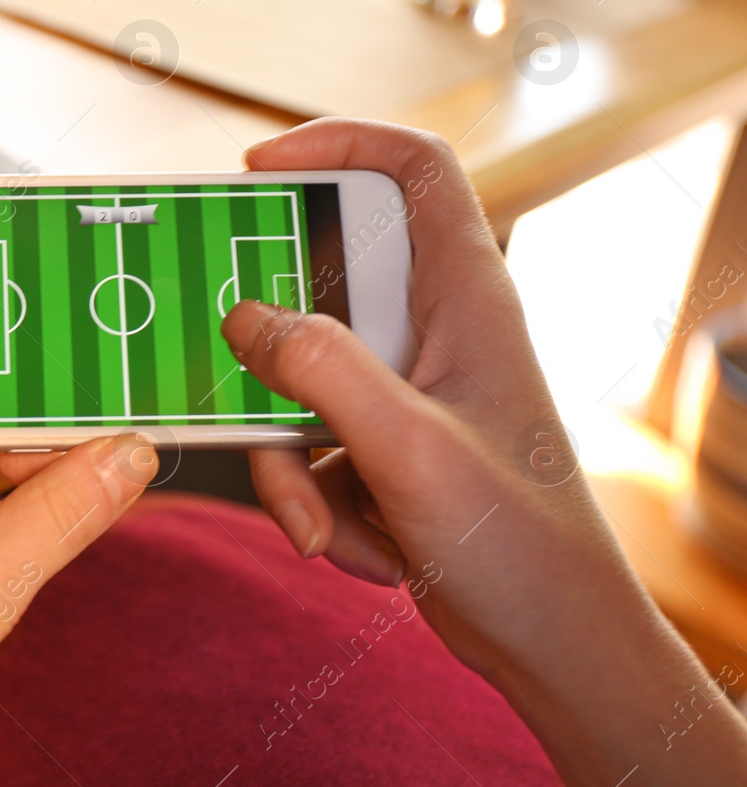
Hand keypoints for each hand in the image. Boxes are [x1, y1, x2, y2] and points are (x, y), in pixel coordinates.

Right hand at [224, 119, 746, 785]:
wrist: (555, 644)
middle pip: (322, 279)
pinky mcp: (378, 442)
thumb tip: (244, 318)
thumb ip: (322, 371)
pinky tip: (358, 547)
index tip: (257, 168)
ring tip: (326, 524)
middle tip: (233, 367)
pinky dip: (311, 497)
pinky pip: (302, 440)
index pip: (412, 169)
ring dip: (287, 456)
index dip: (338, 142)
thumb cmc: (519, 543)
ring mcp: (401, 387)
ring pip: (296, 375)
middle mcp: (432, 328)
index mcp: (466, 296)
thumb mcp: (410, 449)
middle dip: (271, 341)